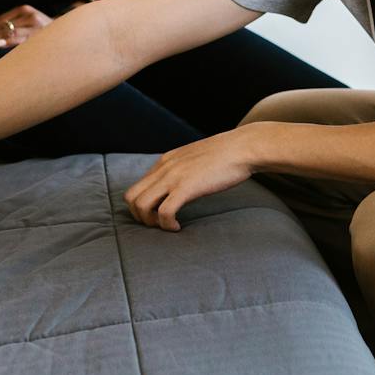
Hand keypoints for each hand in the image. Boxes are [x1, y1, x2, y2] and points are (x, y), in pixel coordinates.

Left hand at [0, 4, 50, 63]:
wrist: (82, 33)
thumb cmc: (54, 37)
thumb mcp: (32, 30)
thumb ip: (12, 32)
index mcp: (22, 11)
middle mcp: (26, 14)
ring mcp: (34, 24)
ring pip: (0, 34)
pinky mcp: (40, 34)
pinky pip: (18, 39)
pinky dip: (4, 40)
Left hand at [123, 127, 262, 231]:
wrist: (244, 147)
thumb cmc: (227, 155)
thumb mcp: (195, 158)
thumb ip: (183, 169)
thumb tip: (182, 184)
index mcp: (165, 161)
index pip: (137, 187)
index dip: (142, 206)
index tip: (157, 215)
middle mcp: (164, 168)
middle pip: (131, 197)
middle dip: (139, 216)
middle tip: (158, 224)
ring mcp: (173, 177)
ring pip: (141, 205)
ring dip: (150, 222)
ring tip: (167, 226)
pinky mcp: (186, 187)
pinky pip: (164, 212)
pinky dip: (166, 224)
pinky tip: (178, 227)